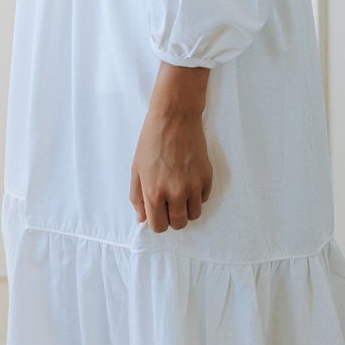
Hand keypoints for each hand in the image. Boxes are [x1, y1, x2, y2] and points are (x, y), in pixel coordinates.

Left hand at [130, 62, 213, 231]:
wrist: (175, 117)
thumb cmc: (151, 141)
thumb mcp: (137, 169)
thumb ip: (137, 197)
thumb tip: (142, 219)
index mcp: (154, 193)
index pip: (158, 226)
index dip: (156, 222)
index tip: (157, 212)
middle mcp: (176, 193)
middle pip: (178, 224)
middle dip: (172, 217)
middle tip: (168, 203)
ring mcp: (194, 186)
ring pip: (194, 215)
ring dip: (186, 209)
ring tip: (179, 193)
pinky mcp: (207, 177)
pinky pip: (204, 199)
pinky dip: (197, 195)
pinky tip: (189, 179)